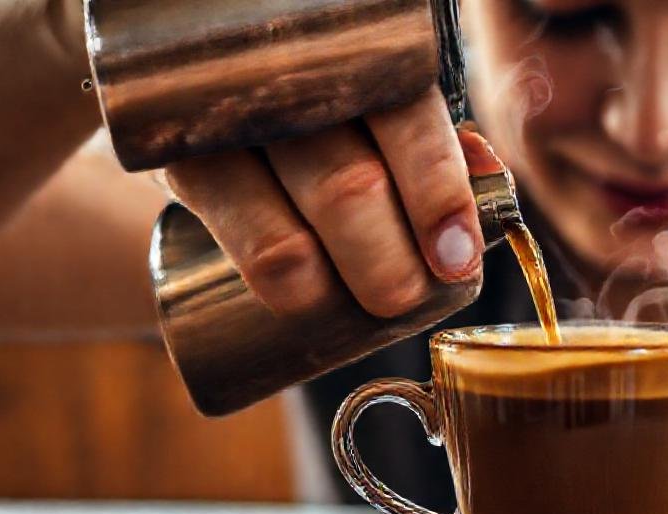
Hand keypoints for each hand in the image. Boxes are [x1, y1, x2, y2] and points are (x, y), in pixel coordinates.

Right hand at [164, 87, 502, 318]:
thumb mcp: (372, 110)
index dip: (438, 195)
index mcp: (357, 55)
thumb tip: (488, 180)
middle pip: (353, 189)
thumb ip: (431, 139)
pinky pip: (242, 242)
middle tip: (405, 297)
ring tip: (371, 304)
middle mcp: (292, 75)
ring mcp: (231, 116)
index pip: (406, 120)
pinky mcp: (179, 158)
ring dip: (347, 283)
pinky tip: (307, 295)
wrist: (196, 98)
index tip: (455, 258)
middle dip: (392, 265)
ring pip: (296, 233)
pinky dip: (288, 284)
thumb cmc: (315, 112)